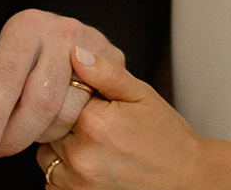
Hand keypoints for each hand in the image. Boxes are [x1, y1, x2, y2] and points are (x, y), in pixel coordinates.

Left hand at [0, 9, 121, 162]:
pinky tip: (56, 127)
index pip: (6, 78)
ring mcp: (94, 45)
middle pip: (41, 100)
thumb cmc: (23, 61)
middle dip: (16, 135)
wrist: (68, 38)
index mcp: (25, 26)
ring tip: (31, 128)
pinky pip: (92, 113)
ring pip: (69, 112)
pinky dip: (69, 130)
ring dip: (44, 135)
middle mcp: (62, 30)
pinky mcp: (116, 62)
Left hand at [35, 47, 230, 188]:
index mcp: (96, 122)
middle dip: (69, 119)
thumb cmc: (166, 137)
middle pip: (51, 124)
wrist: (184, 179)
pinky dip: (64, 169)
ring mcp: (76, 181)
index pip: (62, 94)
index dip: (78, 94)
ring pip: (46, 151)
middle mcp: (82, 154)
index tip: (95, 99)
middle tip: (100, 123)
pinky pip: (51, 178)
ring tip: (96, 143)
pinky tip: (91, 162)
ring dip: (62, 145)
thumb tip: (76, 54)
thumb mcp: (142, 95)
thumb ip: (106, 73)